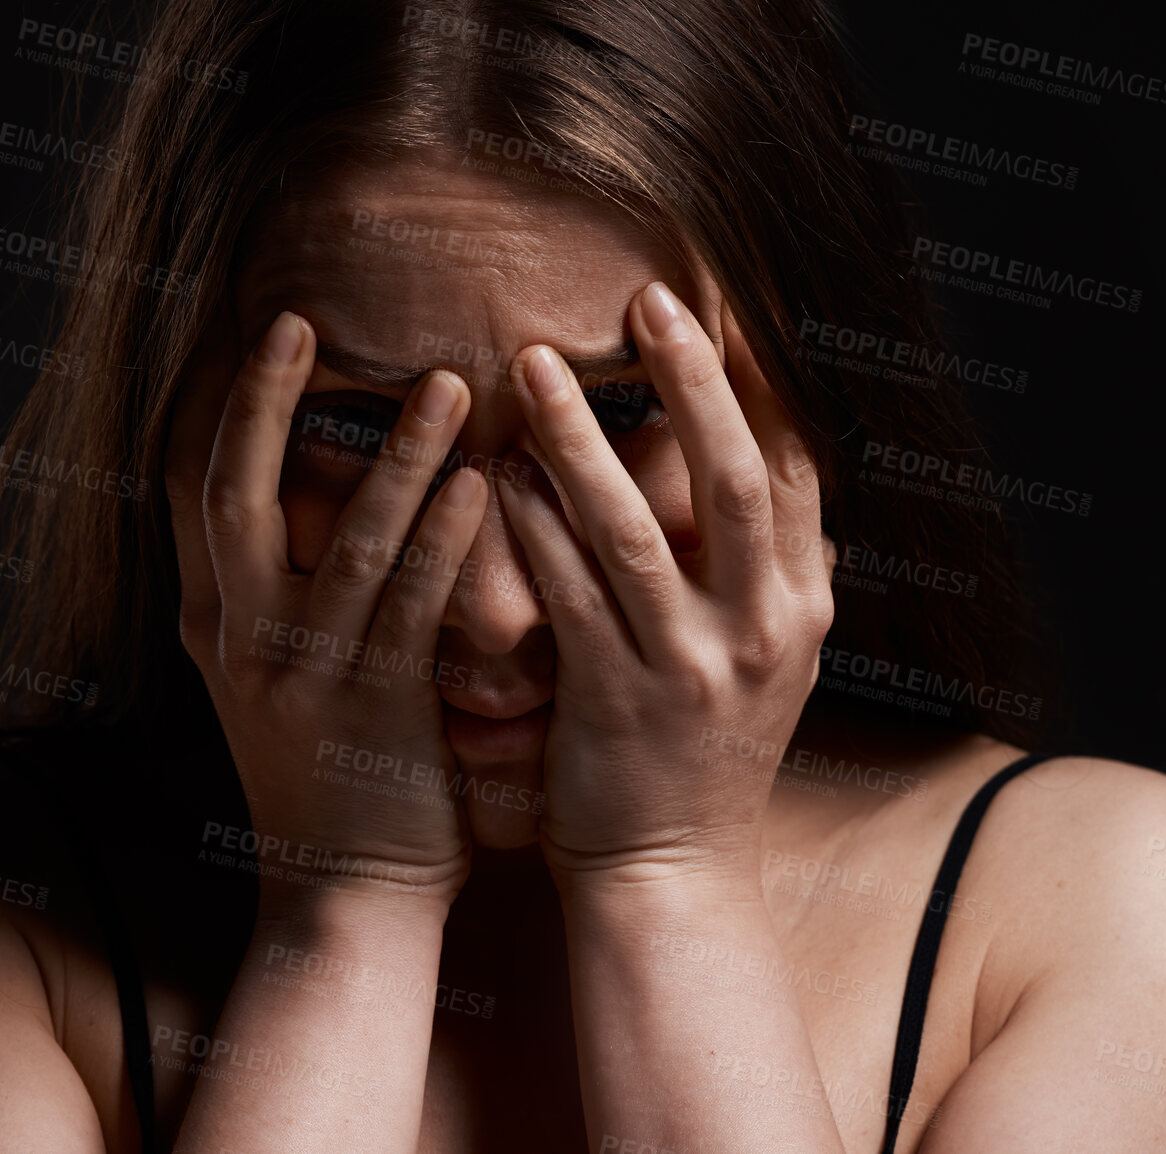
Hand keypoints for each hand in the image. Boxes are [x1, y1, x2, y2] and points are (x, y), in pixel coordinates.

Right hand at [165, 310, 488, 910]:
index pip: (194, 495)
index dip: (220, 413)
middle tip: (300, 323)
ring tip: (446, 382)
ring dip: (398, 455)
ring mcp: (308, 675)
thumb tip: (335, 505)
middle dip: (266, 405)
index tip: (254, 339)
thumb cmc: (340, 776)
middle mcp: (246, 640)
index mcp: (219, 625)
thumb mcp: (287, 679)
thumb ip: (296, 597)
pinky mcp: (377, 709)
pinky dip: (444, 539)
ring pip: (349, 541)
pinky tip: (480, 483)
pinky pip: (413, 607)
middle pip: (239, 496)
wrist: (348, 897)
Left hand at [498, 282, 834, 888]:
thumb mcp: (774, 659)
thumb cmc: (711, 752)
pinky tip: (497, 473)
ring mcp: (693, 668)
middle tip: (648, 297)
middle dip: (694, 379)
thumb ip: (774, 567)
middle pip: (737, 478)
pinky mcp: (617, 702)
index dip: (760, 381)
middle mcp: (764, 630)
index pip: (794, 469)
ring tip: (534, 363)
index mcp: (805, 607)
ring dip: (583, 439)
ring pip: (634, 531)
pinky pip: (567, 596)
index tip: (722, 304)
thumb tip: (780, 462)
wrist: (677, 871)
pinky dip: (532, 530)